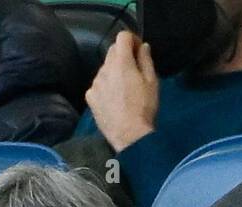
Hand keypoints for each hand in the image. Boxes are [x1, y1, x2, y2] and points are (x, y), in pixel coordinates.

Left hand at [86, 31, 157, 152]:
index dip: (131, 39)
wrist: (129, 135)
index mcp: (121, 62)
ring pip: (105, 69)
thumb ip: (146, 60)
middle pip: (112, 51)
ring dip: (114, 71)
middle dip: (123, 55)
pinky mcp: (90, 97)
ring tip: (124, 89)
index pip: (122, 36)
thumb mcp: (152, 82)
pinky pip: (98, 85)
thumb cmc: (144, 108)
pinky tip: (114, 99)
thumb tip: (142, 46)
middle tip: (134, 70)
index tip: (138, 49)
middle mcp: (104, 69)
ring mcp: (95, 83)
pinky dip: (105, 86)